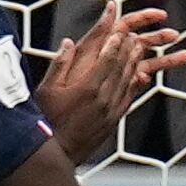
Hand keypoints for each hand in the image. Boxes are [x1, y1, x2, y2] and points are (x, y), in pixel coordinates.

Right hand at [38, 1, 183, 158]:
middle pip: (121, 68)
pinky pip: (129, 96)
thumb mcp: (46, 91)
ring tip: (139, 48)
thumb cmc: (45, 121)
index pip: (107, 61)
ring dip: (135, 62)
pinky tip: (139, 74)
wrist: (57, 153)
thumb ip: (59, 65)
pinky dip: (135, 82)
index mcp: (88, 88)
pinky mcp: (115, 119)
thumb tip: (68, 42)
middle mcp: (104, 98)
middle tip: (134, 35)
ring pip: (128, 81)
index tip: (119, 32)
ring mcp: (112, 110)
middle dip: (128, 49)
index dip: (114, 45)